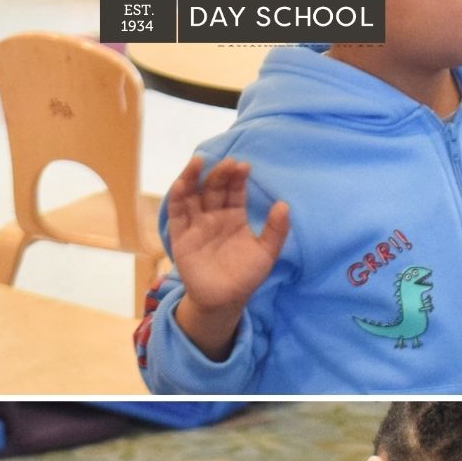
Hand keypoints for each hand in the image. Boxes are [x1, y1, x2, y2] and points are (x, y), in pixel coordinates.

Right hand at [165, 155, 289, 314]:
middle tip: (228, 163)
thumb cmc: (246, 275)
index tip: (244, 166)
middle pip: (213, 189)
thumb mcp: (267, 252)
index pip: (234, 192)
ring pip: (191, 195)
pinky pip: (176, 213)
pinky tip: (182, 183)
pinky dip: (177, 197)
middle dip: (219, 175)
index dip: (237, 179)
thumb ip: (277, 230)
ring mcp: (195, 224)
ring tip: (199, 161)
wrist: (225, 299)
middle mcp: (213, 216)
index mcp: (234, 217)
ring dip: (193, 177)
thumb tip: (284, 205)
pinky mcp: (180, 236)